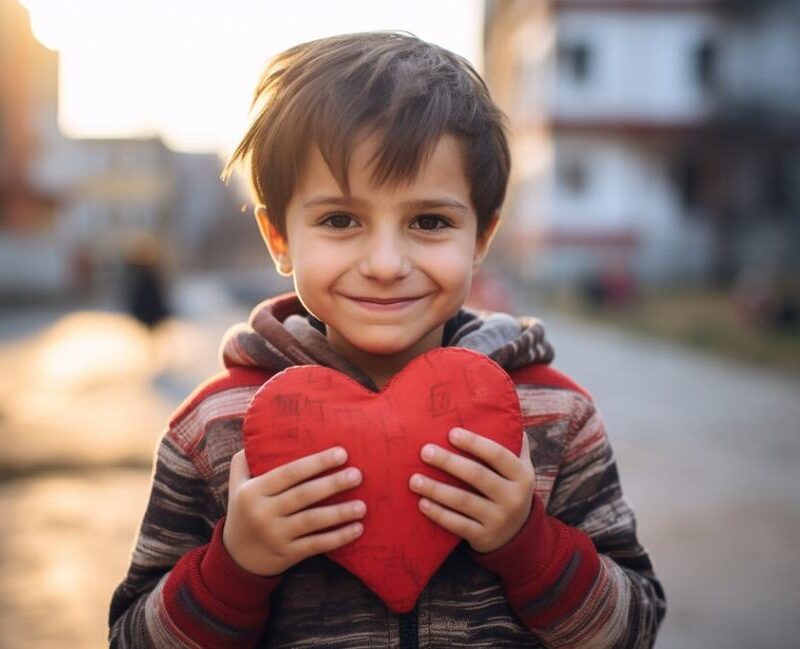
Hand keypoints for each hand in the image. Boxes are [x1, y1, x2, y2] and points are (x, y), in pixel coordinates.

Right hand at [223, 447, 365, 575]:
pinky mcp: (288, 554)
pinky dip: (338, 537)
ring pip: (312, 522)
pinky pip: (316, 545)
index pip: (289, 473)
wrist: (236, 557)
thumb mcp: (238, 483)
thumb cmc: (245, 510)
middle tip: (357, 474)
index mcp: (253, 491)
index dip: (316, 463)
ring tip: (363, 506)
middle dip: (332, 484)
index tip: (342, 453)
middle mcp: (263, 513)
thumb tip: (262, 427)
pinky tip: (358, 529)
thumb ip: (247, 458)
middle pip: (303, 495)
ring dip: (339, 513)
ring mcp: (276, 535)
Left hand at [409, 428, 534, 552]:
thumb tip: (499, 408)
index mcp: (521, 475)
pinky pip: (457, 525)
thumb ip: (513, 442)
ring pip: (463, 502)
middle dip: (448, 462)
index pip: (497, 455)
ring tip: (413, 479)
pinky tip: (421, 503)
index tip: (451, 432)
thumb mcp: (520, 467)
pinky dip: (438, 514)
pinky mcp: (484, 538)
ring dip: (436, 489)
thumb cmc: (509, 488)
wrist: (518, 535)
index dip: (474, 443)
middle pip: (477, 476)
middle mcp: (514, 498)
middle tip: (424, 451)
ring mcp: (499, 519)